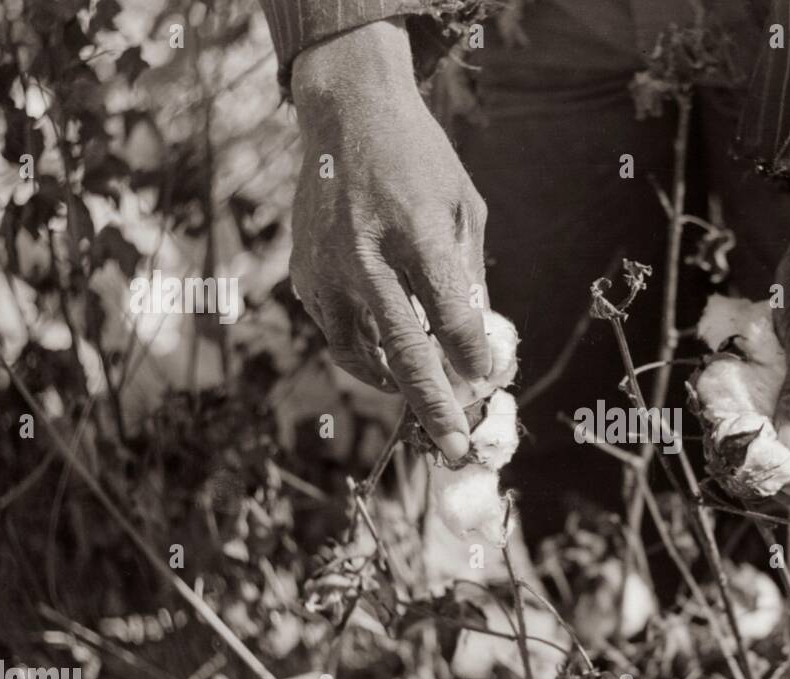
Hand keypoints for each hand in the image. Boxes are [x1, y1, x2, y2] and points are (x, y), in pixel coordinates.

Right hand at [289, 18, 490, 460]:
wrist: (347, 115)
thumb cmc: (419, 161)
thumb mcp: (464, 208)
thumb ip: (469, 277)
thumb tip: (476, 346)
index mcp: (416, 231)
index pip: (450, 313)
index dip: (471, 356)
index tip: (485, 380)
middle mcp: (366, 255)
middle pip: (405, 350)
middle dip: (434, 407)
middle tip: (454, 451)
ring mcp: (328, 270)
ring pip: (363, 355)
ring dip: (397, 384)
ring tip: (427, 399)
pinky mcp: (305, 277)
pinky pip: (338, 336)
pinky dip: (367, 356)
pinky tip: (390, 358)